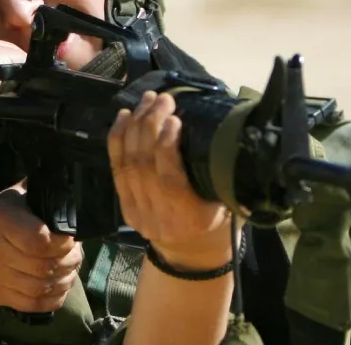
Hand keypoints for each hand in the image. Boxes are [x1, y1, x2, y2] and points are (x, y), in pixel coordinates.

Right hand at [0, 186, 82, 313]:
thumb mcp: (18, 195)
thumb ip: (43, 194)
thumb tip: (73, 196)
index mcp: (0, 221)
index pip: (40, 241)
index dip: (64, 244)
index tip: (72, 240)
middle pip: (43, 267)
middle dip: (69, 262)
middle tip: (76, 255)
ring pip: (40, 288)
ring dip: (63, 281)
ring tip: (69, 271)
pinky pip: (32, 305)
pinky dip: (52, 298)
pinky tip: (58, 287)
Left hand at [107, 91, 234, 270]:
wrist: (190, 252)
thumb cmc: (215, 218)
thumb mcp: (225, 202)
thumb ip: (223, 175)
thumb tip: (234, 134)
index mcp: (188, 217)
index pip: (169, 179)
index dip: (167, 147)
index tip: (175, 119)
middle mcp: (157, 215)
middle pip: (144, 165)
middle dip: (151, 126)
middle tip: (162, 98)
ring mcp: (136, 210)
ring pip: (128, 162)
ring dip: (136, 126)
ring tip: (148, 100)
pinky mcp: (123, 203)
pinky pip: (115, 166)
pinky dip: (118, 138)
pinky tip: (125, 115)